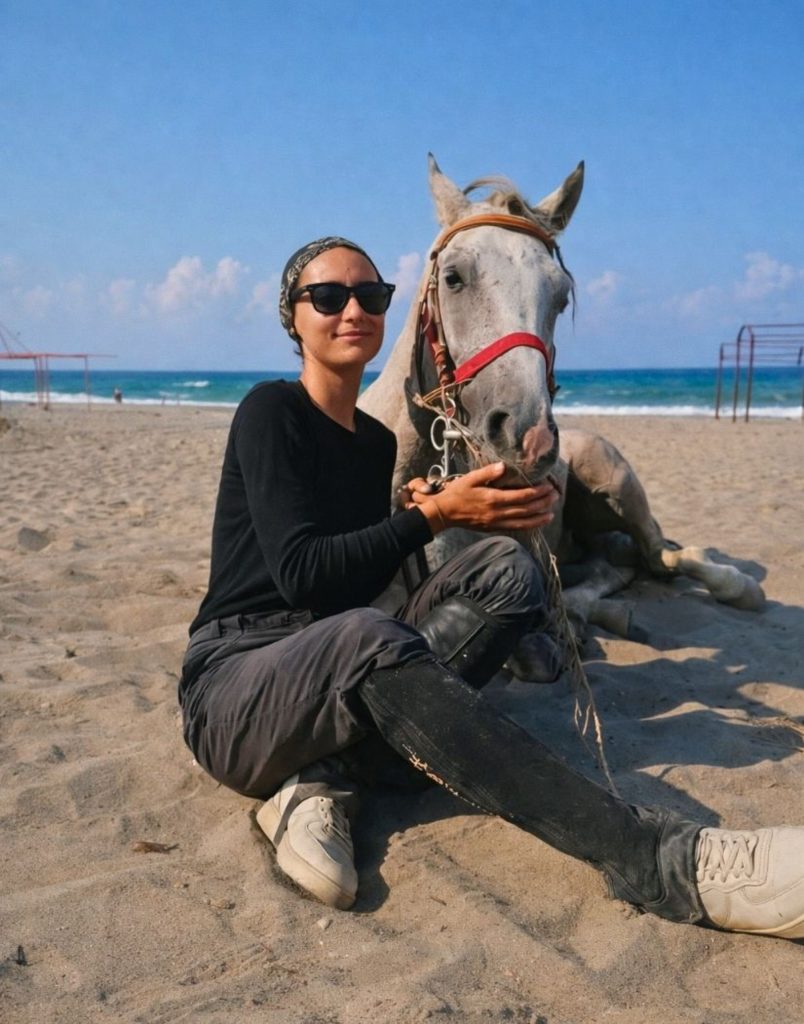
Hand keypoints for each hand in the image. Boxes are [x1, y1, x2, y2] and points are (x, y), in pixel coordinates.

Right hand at [404, 462, 557, 533]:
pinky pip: (515, 528)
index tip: (547, 487)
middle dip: (542, 503)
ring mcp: (496, 523)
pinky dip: (527, 526)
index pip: (521, 496)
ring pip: (523, 522)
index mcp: (493, 499)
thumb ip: (487, 472)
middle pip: (526, 510)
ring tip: (551, 513)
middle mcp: (497, 513)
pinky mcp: (493, 528)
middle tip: (555, 497)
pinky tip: (535, 523)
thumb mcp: (470, 478)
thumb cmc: (457, 493)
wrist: (445, 513)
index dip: (536, 492)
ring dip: (538, 518)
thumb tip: (503, 466)